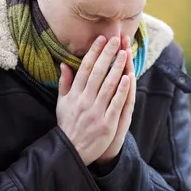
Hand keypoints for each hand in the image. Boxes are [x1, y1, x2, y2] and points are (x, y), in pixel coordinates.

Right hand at [56, 35, 130, 165]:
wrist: (71, 151)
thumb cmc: (68, 124)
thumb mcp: (62, 103)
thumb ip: (64, 83)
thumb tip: (64, 64)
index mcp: (74, 94)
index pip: (85, 69)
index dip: (93, 53)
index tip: (101, 39)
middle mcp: (84, 101)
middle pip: (98, 73)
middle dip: (107, 55)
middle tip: (115, 40)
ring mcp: (96, 112)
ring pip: (108, 85)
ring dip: (117, 68)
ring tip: (124, 53)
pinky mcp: (106, 123)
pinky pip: (116, 103)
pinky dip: (122, 90)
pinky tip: (128, 77)